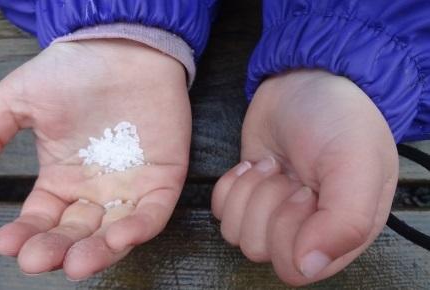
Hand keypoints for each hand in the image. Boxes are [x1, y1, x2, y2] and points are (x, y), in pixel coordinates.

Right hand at [0, 39, 190, 279]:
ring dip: (97, 252)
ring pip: (114, 232)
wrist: (123, 47)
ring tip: (76, 262)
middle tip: (38, 260)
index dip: (24, 234)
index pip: (42, 218)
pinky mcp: (163, 178)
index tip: (6, 242)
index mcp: (62, 179)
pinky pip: (153, 212)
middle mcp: (95, 190)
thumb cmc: (73, 71)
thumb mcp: (19, 98)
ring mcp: (130, 187)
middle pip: (75, 233)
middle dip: (56, 249)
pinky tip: (119, 237)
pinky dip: (139, 229)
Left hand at [212, 69, 397, 285]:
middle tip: (289, 174)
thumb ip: (344, 222)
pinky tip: (254, 164)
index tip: (305, 190)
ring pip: (236, 233)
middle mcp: (305, 230)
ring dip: (249, 192)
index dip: (289, 229)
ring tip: (274, 166)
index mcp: (341, 234)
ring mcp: (272, 213)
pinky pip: (221, 211)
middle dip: (266, 204)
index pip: (296, 267)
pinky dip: (231, 184)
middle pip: (260, 249)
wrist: (305, 79)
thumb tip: (308, 265)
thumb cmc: (337, 118)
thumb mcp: (355, 164)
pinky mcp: (247, 194)